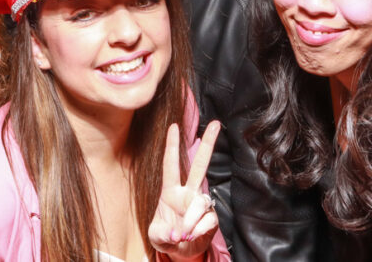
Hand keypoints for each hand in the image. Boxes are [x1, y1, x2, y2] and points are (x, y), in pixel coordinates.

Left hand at [149, 120, 221, 260]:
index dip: (171, 146)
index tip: (174, 126)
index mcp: (170, 192)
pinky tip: (193, 235)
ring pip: (201, 201)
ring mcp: (200, 204)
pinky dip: (199, 230)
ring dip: (192, 218)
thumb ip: (162, 233)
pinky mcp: (211, 218)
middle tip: (215, 123)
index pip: (170, 165)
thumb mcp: (156, 236)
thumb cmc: (166, 237)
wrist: (181, 252)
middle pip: (199, 165)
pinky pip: (208, 220)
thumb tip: (177, 232)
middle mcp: (187, 193)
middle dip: (208, 144)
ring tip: (184, 233)